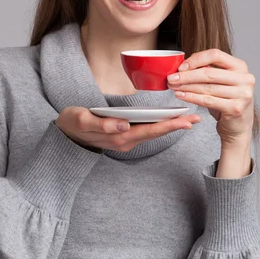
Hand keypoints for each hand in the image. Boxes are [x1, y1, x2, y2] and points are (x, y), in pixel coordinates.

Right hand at [55, 106, 200, 152]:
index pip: (148, 131)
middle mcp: (125, 140)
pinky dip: (159, 125)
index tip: (184, 120)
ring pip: (152, 132)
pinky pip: (146, 131)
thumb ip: (101, 124)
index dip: (168, 125)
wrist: (63, 134)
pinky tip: (169, 119)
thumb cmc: (72, 124)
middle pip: (155, 133)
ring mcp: (125, 139)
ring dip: (170, 125)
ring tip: (188, 118)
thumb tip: (123, 124)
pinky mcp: (123, 135)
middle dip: (176, 125)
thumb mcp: (81, 121)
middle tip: (196, 118)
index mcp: (118, 137)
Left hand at [167, 48, 254, 145]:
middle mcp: (245, 78)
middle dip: (186, 75)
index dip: (196, 60)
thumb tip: (184, 65)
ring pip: (207, 88)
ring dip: (186, 87)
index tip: (181, 67)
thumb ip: (208, 70)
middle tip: (171, 78)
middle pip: (209, 73)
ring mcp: (242, 94)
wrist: (239, 125)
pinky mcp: (235, 108)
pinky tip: (181, 95)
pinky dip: (191, 98)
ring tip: (173, 87)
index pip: (215, 55)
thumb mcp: (221, 82)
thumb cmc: (227, 100)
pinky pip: (207, 101)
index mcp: (240, 66)